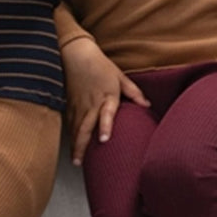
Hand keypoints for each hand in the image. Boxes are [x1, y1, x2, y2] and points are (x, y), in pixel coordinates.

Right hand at [62, 38, 147, 165]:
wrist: (76, 54)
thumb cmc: (99, 65)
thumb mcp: (119, 76)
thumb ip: (133, 92)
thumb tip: (147, 106)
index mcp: (106, 96)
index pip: (105, 113)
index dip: (104, 126)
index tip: (103, 140)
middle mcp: (90, 103)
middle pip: (84, 127)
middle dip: (81, 146)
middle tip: (81, 162)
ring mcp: (78, 104)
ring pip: (74, 127)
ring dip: (74, 144)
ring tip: (76, 161)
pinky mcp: (69, 103)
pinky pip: (69, 122)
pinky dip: (70, 135)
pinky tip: (71, 145)